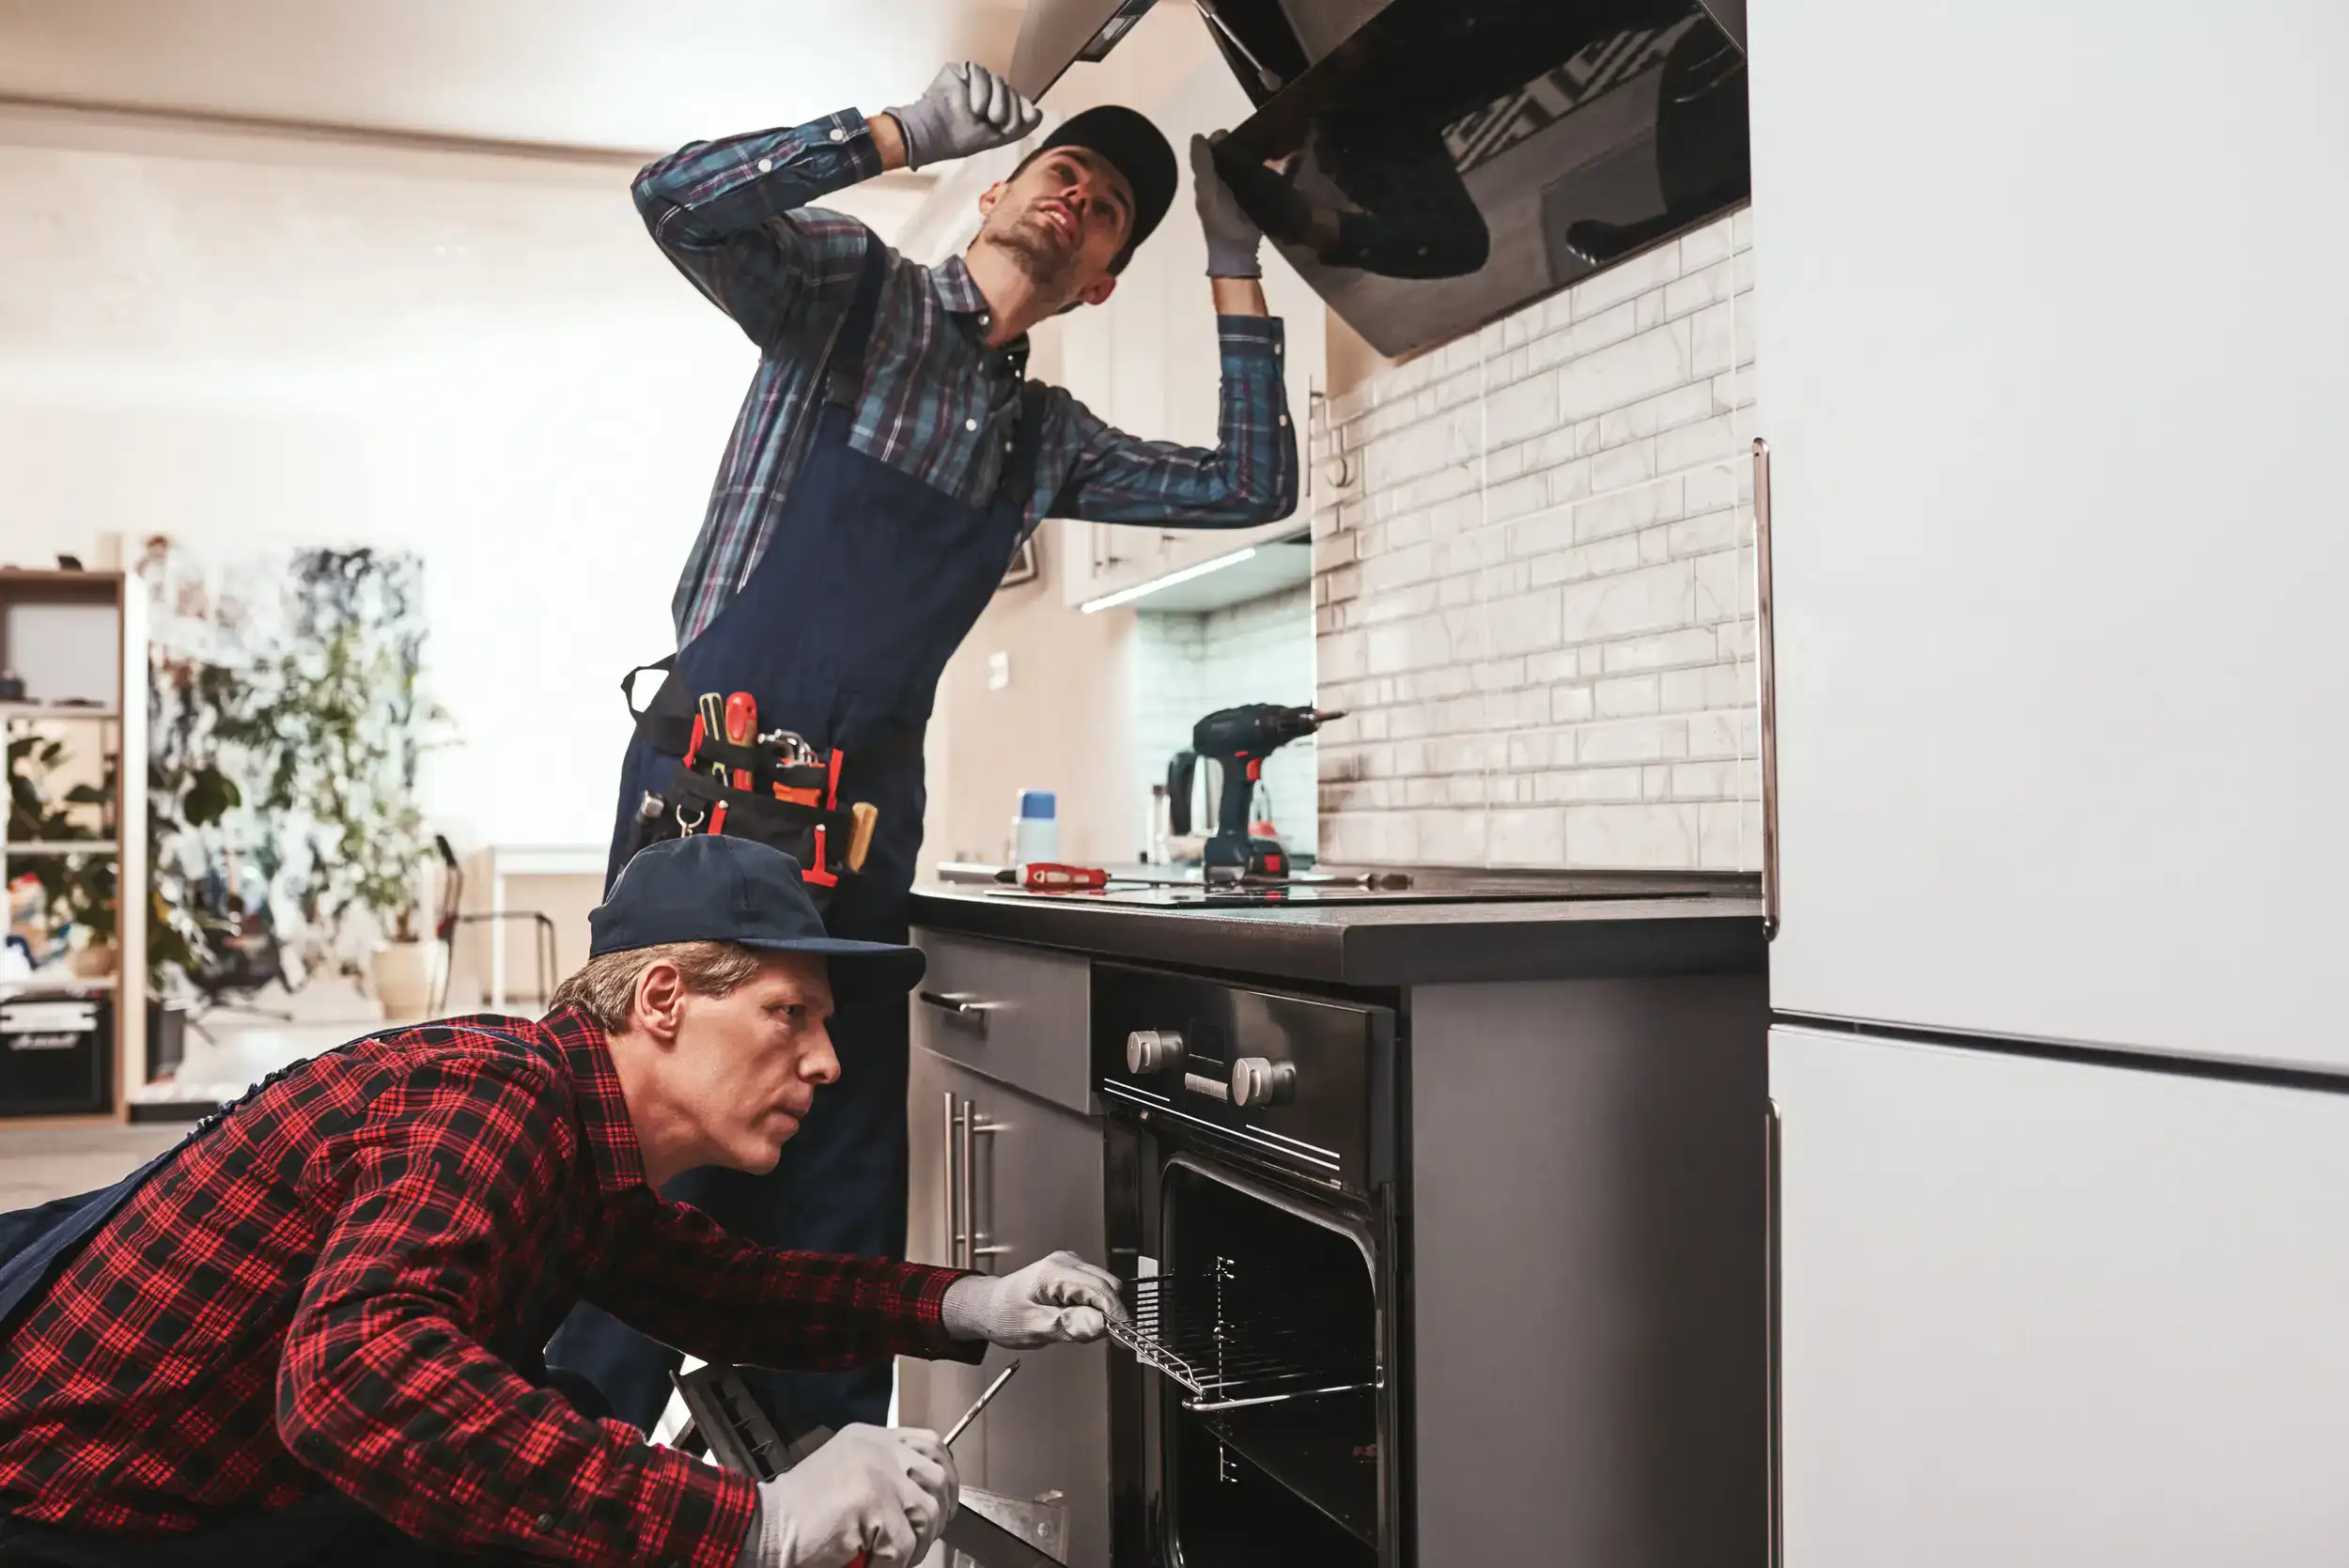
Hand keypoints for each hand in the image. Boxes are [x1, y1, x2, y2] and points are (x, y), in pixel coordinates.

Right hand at [740, 1424, 956, 1567]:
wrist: (761, 1527)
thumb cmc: (799, 1512)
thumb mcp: (847, 1473)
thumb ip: (884, 1474)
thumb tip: (928, 1497)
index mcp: (872, 1437)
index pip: (932, 1444)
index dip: (946, 1476)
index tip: (944, 1502)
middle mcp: (877, 1448)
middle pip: (939, 1478)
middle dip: (937, 1516)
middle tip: (918, 1541)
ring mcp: (876, 1474)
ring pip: (927, 1514)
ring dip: (915, 1546)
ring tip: (890, 1558)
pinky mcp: (871, 1503)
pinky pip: (904, 1545)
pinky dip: (892, 1565)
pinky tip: (870, 1565)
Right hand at [882, 62, 1041, 170]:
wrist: (935, 133)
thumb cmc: (960, 138)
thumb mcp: (996, 137)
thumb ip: (1021, 125)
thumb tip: (1038, 113)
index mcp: (999, 108)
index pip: (1024, 103)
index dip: (1022, 113)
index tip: (1009, 127)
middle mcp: (991, 93)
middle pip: (1014, 93)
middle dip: (1007, 111)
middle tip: (993, 122)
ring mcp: (978, 80)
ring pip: (1001, 82)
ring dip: (995, 102)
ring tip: (980, 115)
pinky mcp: (964, 70)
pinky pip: (983, 73)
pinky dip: (981, 92)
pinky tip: (973, 106)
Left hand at [941, 1250, 1125, 1347]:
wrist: (989, 1307)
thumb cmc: (1003, 1316)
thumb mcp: (1032, 1327)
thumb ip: (1067, 1326)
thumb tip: (1100, 1326)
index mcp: (1055, 1272)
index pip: (1100, 1289)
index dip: (1117, 1315)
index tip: (1127, 1339)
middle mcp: (1067, 1263)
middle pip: (1108, 1286)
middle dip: (1111, 1314)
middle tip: (1103, 1340)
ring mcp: (1071, 1266)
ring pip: (1104, 1289)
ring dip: (1102, 1312)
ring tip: (1078, 1330)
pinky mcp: (1073, 1275)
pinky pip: (1095, 1291)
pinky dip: (1095, 1308)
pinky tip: (1077, 1320)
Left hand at [1192, 132, 1264, 278]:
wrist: (1238, 251)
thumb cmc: (1220, 220)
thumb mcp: (1207, 190)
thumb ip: (1202, 165)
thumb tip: (1198, 135)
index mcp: (1206, 179)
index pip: (1210, 152)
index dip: (1219, 140)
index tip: (1234, 132)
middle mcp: (1219, 183)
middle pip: (1227, 157)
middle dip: (1239, 146)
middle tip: (1255, 138)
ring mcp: (1236, 192)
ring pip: (1242, 167)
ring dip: (1253, 157)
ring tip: (1267, 147)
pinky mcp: (1252, 200)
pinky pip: (1257, 179)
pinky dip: (1264, 170)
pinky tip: (1276, 163)